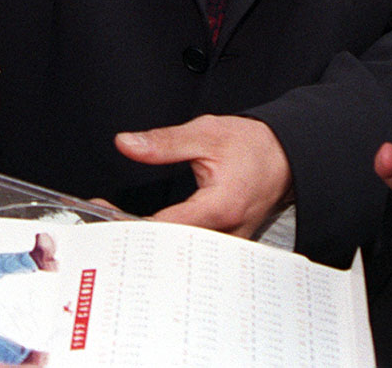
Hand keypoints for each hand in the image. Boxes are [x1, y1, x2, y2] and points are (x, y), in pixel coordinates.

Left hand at [115, 114, 291, 238]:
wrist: (286, 157)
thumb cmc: (253, 147)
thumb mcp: (206, 134)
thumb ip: (164, 142)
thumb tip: (128, 144)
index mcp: (221, 206)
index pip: (166, 227)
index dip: (130, 223)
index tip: (104, 213)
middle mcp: (226, 234)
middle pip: (170, 249)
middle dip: (134, 238)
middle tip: (104, 221)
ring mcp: (228, 246)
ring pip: (181, 258)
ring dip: (150, 243)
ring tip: (121, 227)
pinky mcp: (226, 249)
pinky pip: (192, 255)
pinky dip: (168, 245)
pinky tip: (148, 235)